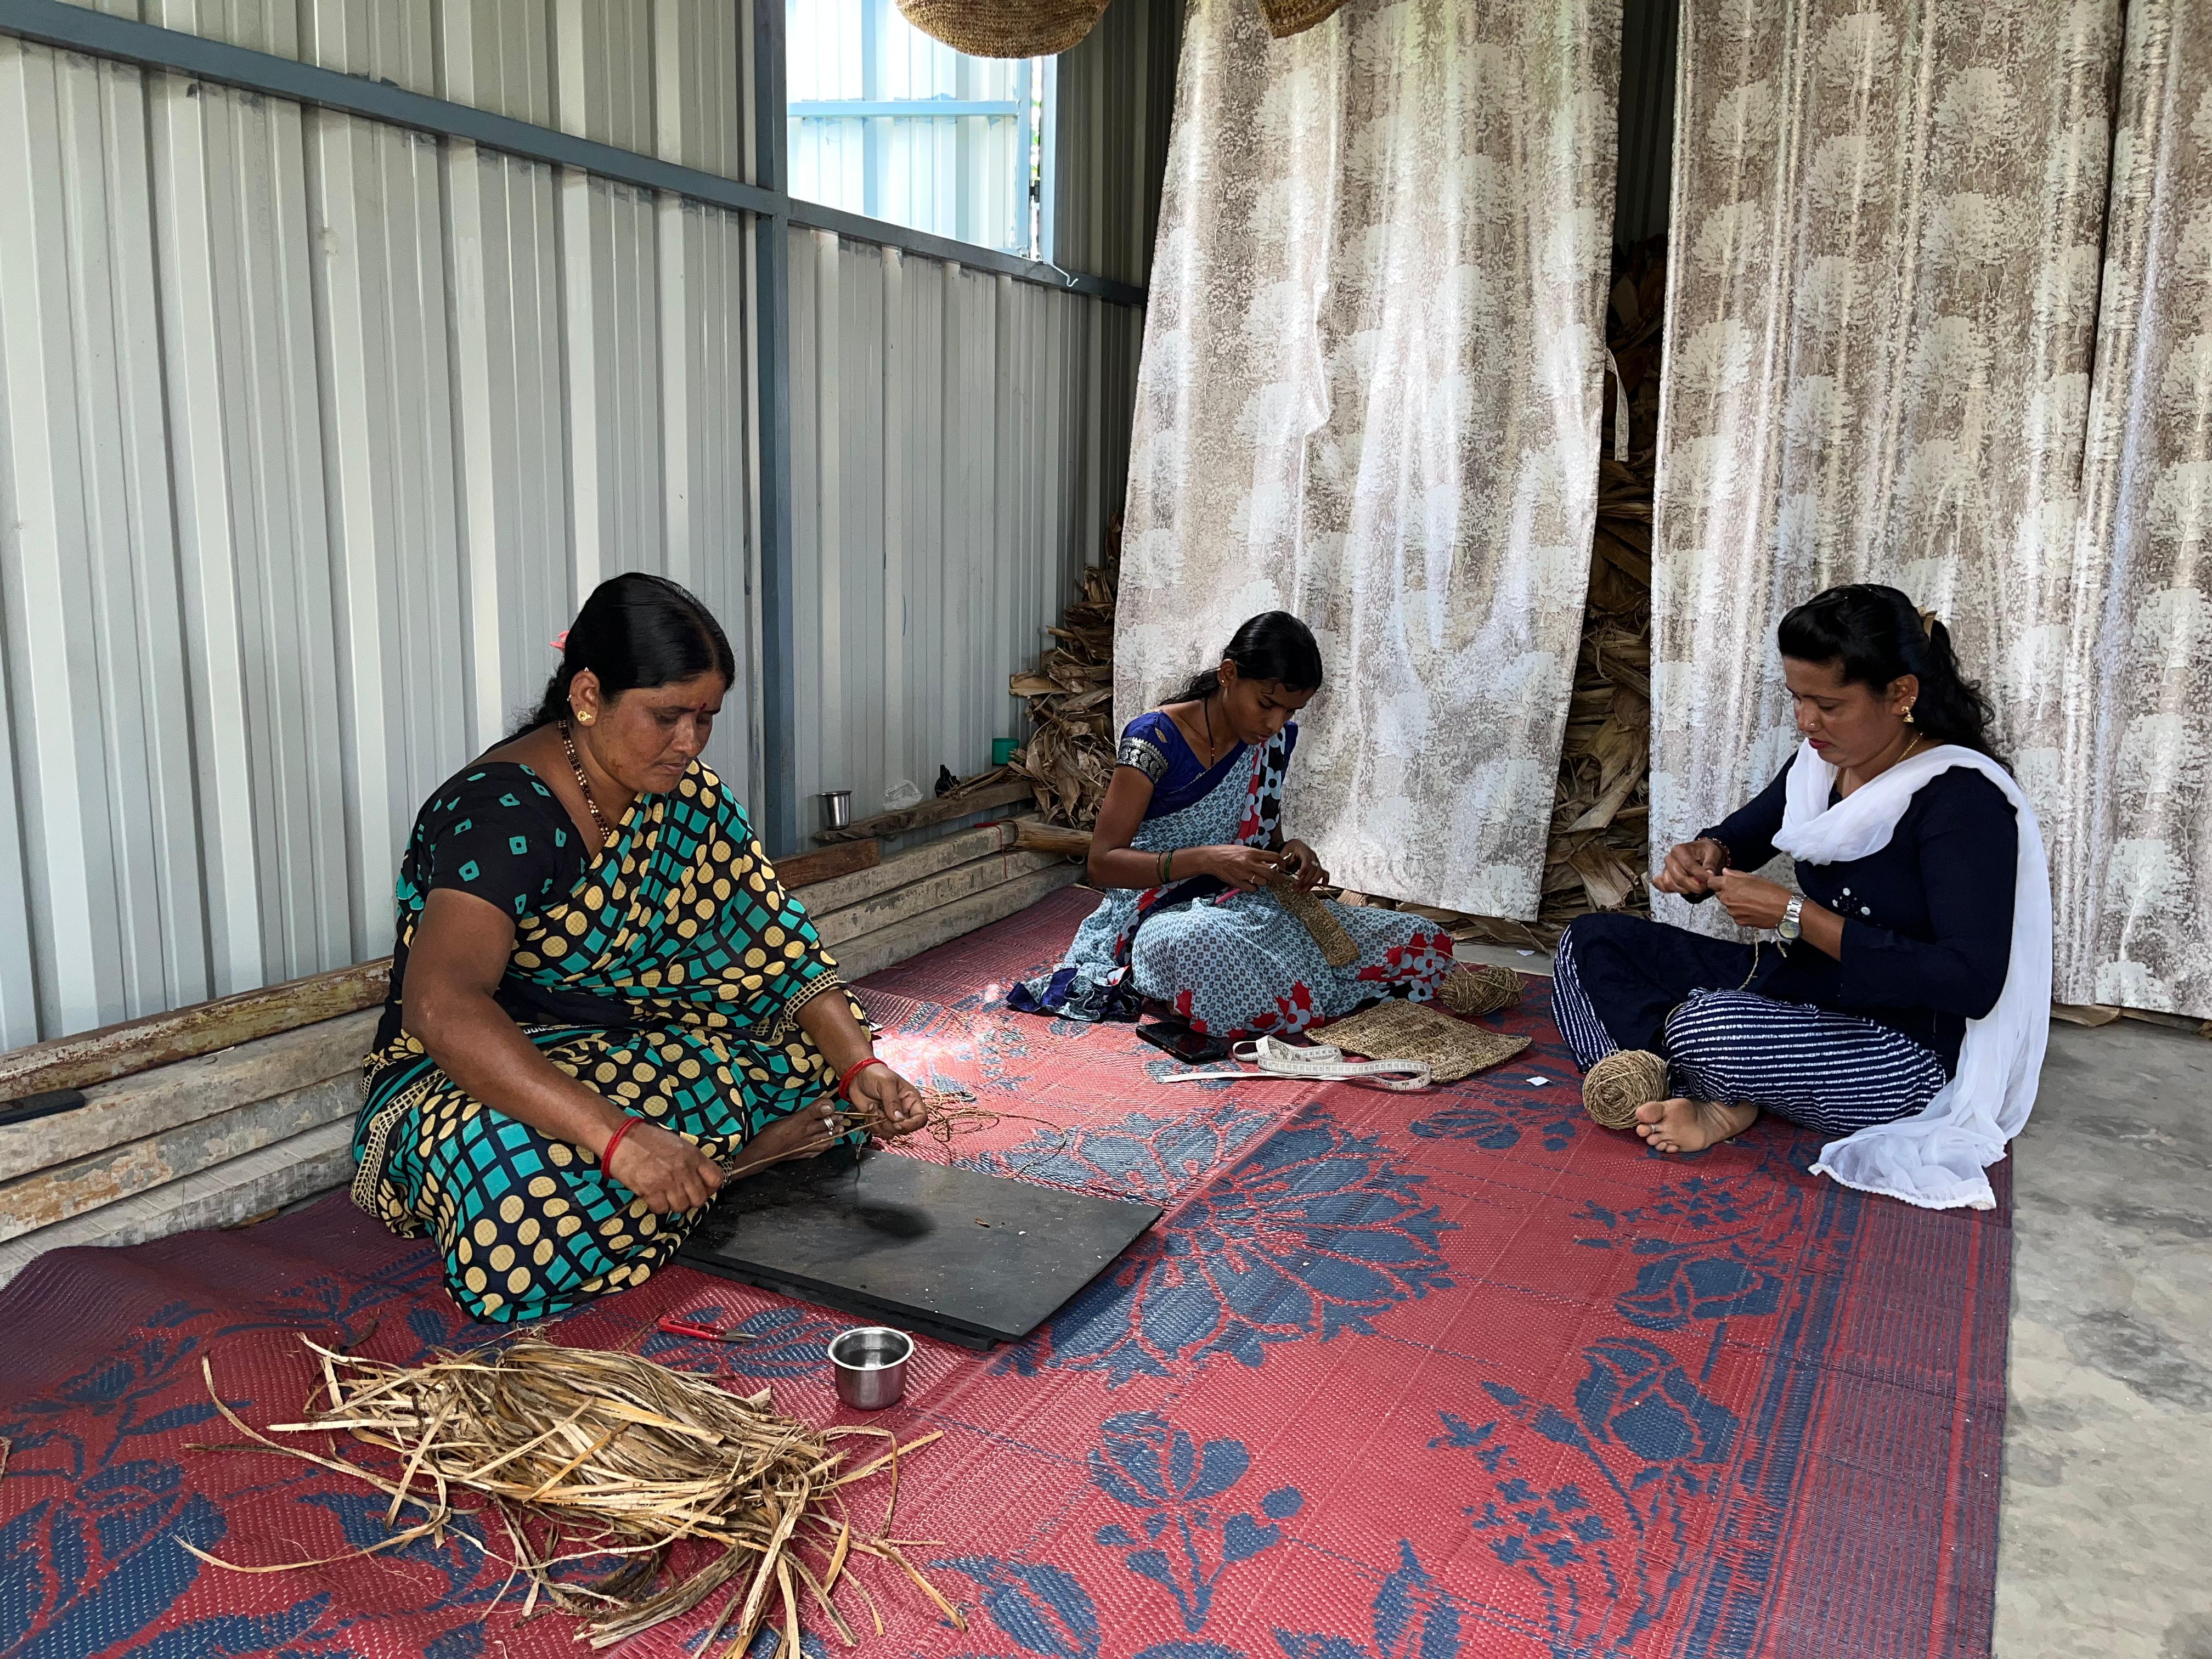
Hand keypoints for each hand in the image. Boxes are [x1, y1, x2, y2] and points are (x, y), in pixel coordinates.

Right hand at [605, 1119, 725, 1213]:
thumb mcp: (678, 1143)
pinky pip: (662, 1209)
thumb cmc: (648, 1139)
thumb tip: (699, 1178)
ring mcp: (668, 1180)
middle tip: (681, 1195)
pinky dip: (657, 1206)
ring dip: (673, 1204)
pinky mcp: (651, 1190)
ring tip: (664, 1195)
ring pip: (681, 1207)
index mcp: (693, 1155)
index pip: (716, 1179)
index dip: (710, 1188)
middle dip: (691, 1200)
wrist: (621, 1138)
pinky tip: (652, 1196)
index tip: (702, 1189)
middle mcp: (684, 1169)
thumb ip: (691, 1160)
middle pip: (699, 1199)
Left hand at [846, 1062, 926, 1137]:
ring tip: (874, 1108)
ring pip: (891, 1133)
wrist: (858, 1075)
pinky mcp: (880, 1121)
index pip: (921, 1118)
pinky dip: (872, 1123)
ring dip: (879, 1124)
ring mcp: (891, 1118)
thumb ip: (892, 1102)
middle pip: (905, 1129)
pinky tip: (870, 1109)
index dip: (912, 1125)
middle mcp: (904, 1111)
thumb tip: (898, 1119)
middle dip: (890, 1125)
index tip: (898, 1124)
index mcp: (911, 1100)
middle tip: (881, 1113)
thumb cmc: (875, 1074)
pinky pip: (878, 1132)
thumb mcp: (886, 1083)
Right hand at [1205, 844, 1282, 891]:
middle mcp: (1250, 863)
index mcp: (1252, 853)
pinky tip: (1251, 883)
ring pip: (1263, 882)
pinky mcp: (1238, 882)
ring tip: (1260, 879)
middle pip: (1271, 873)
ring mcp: (1244, 874)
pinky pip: (1252, 889)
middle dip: (1279, 878)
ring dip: (1264, 882)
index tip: (1283, 866)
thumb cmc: (1228, 852)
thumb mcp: (1245, 849)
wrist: (1212, 858)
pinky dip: (1254, 887)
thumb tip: (1269, 862)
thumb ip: (1257, 856)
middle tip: (1280, 879)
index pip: (1274, 857)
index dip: (1282, 863)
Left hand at [1278, 840, 1327, 890]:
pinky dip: (1324, 879)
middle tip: (1297, 888)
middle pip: (1313, 869)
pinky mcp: (1318, 866)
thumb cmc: (1290, 848)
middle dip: (1305, 880)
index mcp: (1303, 850)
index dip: (1304, 870)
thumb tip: (1276, 870)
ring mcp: (1316, 861)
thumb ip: (1281, 862)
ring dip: (1312, 883)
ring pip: (1319, 872)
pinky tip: (1323, 885)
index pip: (1307, 860)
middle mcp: (1312, 855)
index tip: (1298, 878)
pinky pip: (1324, 873)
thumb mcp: (1284, 852)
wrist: (1295, 846)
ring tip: (1304, 890)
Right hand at [1652, 838, 1727, 895]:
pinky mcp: (1665, 877)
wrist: (1701, 852)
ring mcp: (1666, 869)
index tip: (1709, 880)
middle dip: (1693, 886)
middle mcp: (1670, 859)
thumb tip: (1708, 874)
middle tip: (1704, 887)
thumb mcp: (1713, 853)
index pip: (1688, 865)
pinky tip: (1686, 889)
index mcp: (1679, 850)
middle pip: (1678, 877)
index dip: (1699, 875)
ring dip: (1686, 889)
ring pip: (1671, 884)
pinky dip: (1674, 890)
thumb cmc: (1705, 851)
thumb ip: (1711, 864)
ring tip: (1697, 887)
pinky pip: (1664, 887)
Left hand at [1713, 869, 1794, 929]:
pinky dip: (1741, 912)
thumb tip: (1725, 872)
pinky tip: (1753, 908)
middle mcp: (1727, 899)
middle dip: (1726, 892)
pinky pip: (1735, 914)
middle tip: (1742, 890)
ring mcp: (1732, 911)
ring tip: (1750, 900)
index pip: (1711, 882)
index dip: (1715, 881)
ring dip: (1734, 902)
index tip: (1720, 881)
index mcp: (1729, 885)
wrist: (1784, 909)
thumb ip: (1735, 875)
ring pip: (1728, 905)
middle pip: (1719, 894)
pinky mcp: (1739, 921)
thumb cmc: (1771, 891)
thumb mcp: (1753, 877)